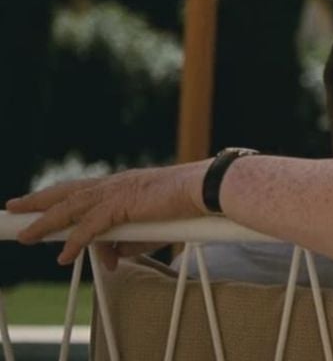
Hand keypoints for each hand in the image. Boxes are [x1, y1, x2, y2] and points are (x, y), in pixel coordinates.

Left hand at [5, 162, 209, 266]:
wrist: (207, 189)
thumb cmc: (189, 204)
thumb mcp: (155, 228)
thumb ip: (130, 242)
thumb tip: (110, 256)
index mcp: (124, 183)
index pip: (84, 189)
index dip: (60, 196)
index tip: (41, 201)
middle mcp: (116, 183)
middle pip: (67, 191)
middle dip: (38, 199)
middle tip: (15, 206)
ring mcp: (117, 191)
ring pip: (70, 206)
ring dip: (45, 221)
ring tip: (26, 234)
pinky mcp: (122, 204)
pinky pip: (90, 226)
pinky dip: (75, 241)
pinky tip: (63, 255)